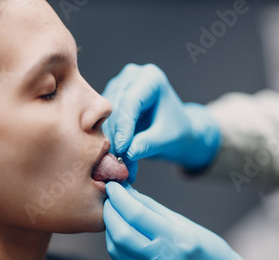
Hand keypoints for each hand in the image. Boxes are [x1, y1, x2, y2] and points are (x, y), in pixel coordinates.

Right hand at [102, 64, 220, 181]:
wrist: (174, 131)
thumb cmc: (176, 131)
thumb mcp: (166, 139)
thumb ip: (148, 144)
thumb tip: (127, 154)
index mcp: (151, 78)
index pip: (130, 101)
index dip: (124, 126)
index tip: (122, 149)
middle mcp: (131, 77)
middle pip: (115, 108)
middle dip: (116, 137)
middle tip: (119, 163)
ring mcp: (118, 86)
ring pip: (105, 116)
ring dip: (110, 141)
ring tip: (119, 164)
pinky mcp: (109, 100)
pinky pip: (102, 122)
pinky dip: (108, 140)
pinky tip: (114, 157)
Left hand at [103, 182, 271, 259]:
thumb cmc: (210, 251)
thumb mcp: (186, 224)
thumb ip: (153, 209)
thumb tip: (128, 192)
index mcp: (178, 240)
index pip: (137, 215)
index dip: (119, 197)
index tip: (112, 185)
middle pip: (120, 234)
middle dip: (109, 212)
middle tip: (108, 198)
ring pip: (116, 249)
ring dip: (109, 228)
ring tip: (113, 213)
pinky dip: (116, 244)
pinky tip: (120, 232)